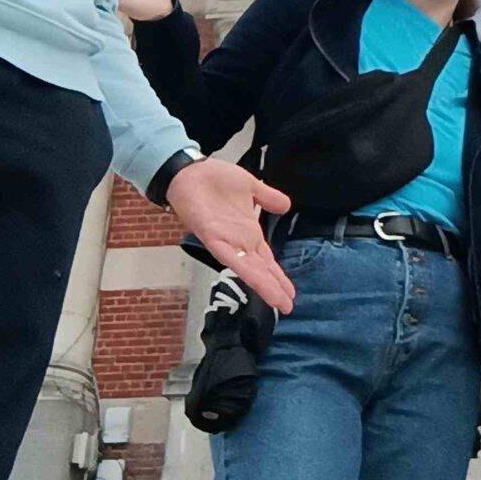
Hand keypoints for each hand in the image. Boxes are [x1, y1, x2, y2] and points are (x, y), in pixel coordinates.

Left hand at [168, 158, 295, 313]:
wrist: (189, 171)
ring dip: (264, 286)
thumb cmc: (215, 179)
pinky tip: (258, 282)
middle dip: (275, 288)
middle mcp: (238, 243)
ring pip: (249, 270)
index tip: (290, 293)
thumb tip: (286, 206)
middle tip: (288, 308)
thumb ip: (268, 198)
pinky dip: (245, 271)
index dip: (278, 276)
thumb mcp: (250, 187)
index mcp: (248, 234)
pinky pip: (230, 257)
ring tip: (278, 302)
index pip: (266, 261)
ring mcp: (226, 243)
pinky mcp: (212, 238)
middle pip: (261, 270)